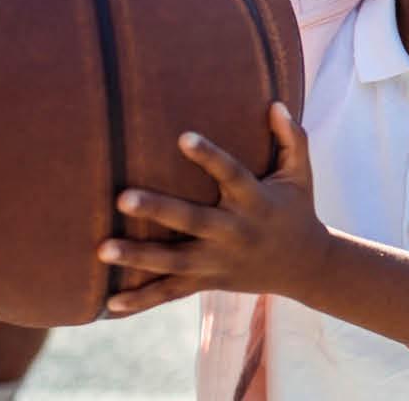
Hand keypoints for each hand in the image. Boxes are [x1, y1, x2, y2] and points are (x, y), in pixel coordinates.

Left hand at [98, 104, 327, 314]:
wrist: (306, 266)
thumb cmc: (297, 210)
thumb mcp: (301, 174)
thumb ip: (291, 138)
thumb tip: (276, 104)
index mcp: (256, 201)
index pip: (231, 174)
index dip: (209, 156)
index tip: (182, 137)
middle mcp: (236, 232)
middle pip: (193, 221)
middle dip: (158, 210)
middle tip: (122, 198)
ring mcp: (219, 261)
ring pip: (174, 261)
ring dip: (138, 257)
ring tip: (102, 249)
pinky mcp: (208, 281)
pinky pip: (171, 293)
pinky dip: (141, 301)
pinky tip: (108, 304)